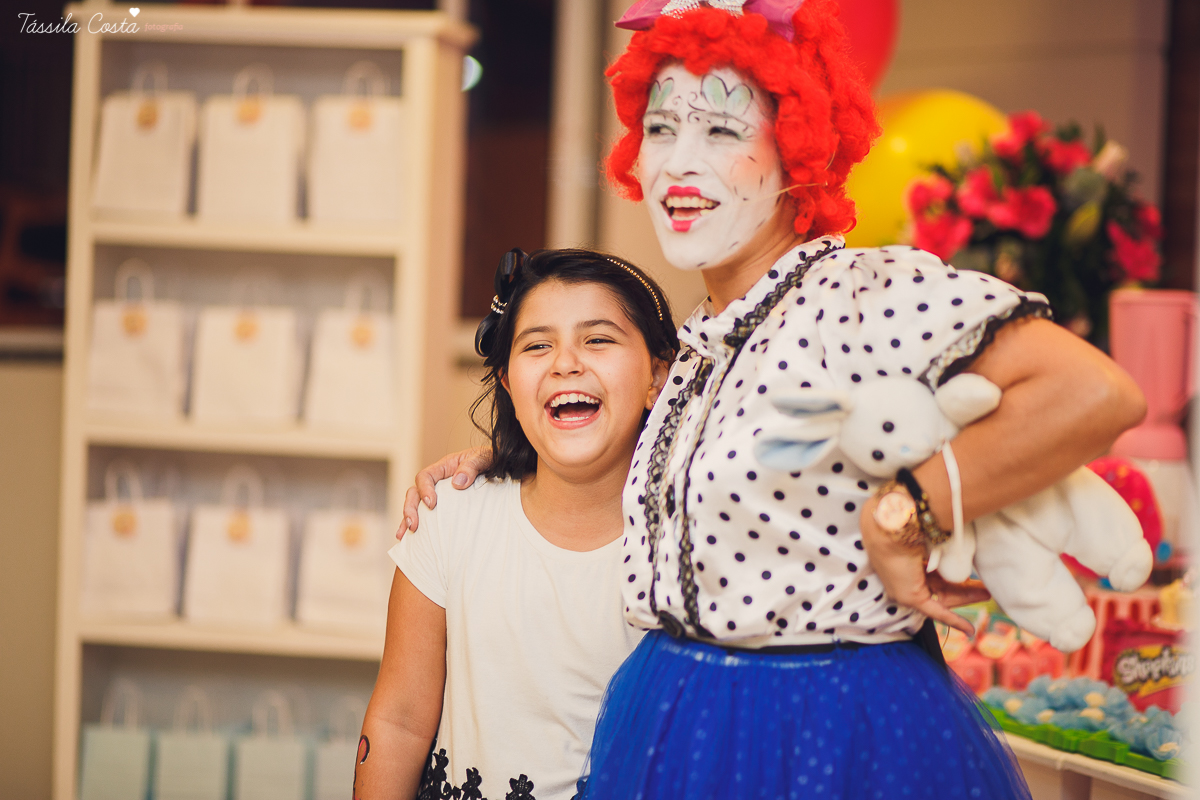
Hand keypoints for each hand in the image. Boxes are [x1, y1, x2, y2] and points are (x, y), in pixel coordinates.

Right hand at [398, 446, 492, 535]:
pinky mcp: (444, 509)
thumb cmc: (492, 461)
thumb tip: (457, 483)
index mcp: (445, 467)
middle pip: (414, 493)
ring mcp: (439, 495)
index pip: (425, 476)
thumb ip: (472, 466)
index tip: (431, 504)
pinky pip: (426, 517)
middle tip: (413, 525)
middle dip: (410, 509)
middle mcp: (438, 482)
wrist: (502, 470)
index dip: (424, 490)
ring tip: (403, 536)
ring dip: (407, 520)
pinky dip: (418, 528)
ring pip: (415, 506)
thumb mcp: (484, 458)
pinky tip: (409, 541)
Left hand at [859, 496, 989, 635]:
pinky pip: (935, 612)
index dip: (955, 577)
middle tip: (987, 589)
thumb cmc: (908, 523)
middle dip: (966, 590)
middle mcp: (905, 575)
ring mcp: (905, 587)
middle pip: (942, 587)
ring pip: (943, 598)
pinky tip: (969, 630)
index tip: (971, 577)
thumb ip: (944, 545)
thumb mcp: (932, 537)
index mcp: (907, 558)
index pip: (936, 573)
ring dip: (966, 600)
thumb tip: (963, 540)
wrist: (893, 524)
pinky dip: (954, 621)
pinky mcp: (910, 597)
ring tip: (987, 595)